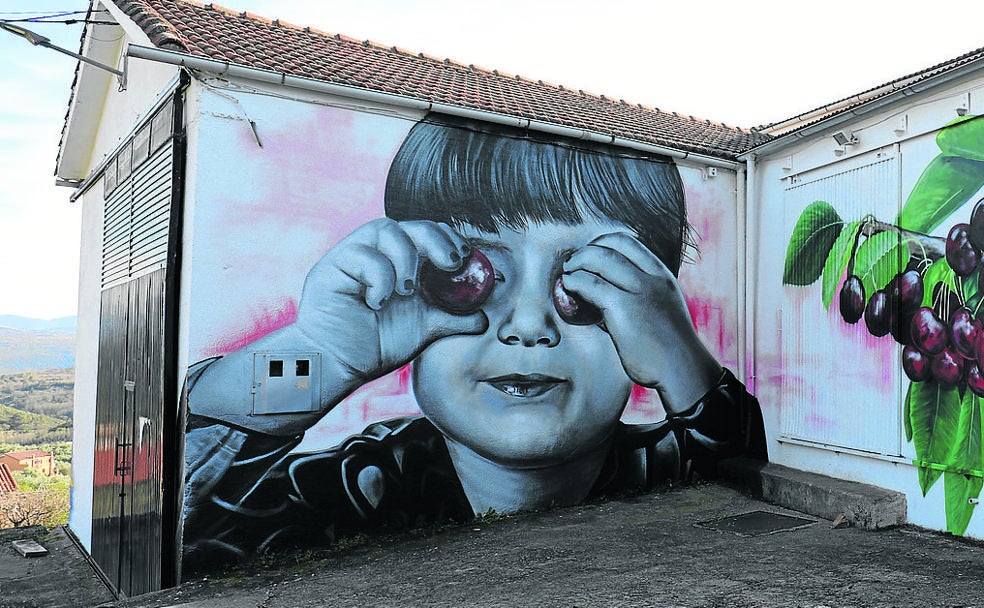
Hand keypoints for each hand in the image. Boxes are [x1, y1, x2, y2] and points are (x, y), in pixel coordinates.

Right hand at [296, 218, 488, 389]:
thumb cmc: (375, 345)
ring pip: (386, 228)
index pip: (428, 234)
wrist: (337, 364)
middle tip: (450, 263)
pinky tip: (376, 303)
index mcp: (402, 263)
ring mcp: (355, 255)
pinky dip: (379, 277)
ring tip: (406, 292)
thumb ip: (452, 319)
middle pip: (410, 224)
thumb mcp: (424, 329)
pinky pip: (363, 254)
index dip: (449, 239)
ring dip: (405, 258)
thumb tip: (485, 318)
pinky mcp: (334, 264)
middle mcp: (379, 254)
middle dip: (436, 238)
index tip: (464, 259)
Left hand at [560, 232, 720, 413]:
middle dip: (587, 250)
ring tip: (567, 273)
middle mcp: (652, 277)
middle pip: (611, 245)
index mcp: (661, 275)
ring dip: (578, 263)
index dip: (603, 242)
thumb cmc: (669, 347)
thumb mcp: (662, 308)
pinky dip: (575, 281)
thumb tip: (607, 295)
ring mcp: (638, 291)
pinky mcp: (623, 308)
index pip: (628, 241)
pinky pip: (591, 285)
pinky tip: (569, 286)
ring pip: (600, 259)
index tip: (589, 254)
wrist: (682, 369)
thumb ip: (641, 296)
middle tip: (573, 264)